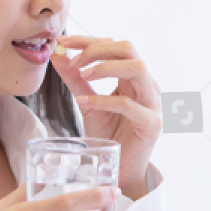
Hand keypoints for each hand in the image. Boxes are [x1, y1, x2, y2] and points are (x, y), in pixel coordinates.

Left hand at [49, 35, 160, 197]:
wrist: (120, 170)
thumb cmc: (108, 136)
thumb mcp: (87, 103)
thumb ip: (75, 79)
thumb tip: (58, 55)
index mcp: (134, 77)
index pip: (115, 46)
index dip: (88, 40)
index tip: (62, 42)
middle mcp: (147, 85)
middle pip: (128, 49)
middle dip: (97, 49)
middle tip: (72, 59)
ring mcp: (152, 103)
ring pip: (137, 68)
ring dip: (105, 66)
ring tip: (81, 73)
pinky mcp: (150, 123)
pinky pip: (128, 104)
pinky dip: (103, 99)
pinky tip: (83, 101)